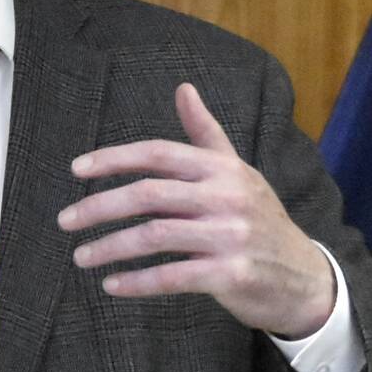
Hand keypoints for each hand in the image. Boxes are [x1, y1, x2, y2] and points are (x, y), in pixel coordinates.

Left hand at [56, 83, 333, 337]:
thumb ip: (205, 133)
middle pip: (149, 194)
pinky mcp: (232, 274)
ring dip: (110, 246)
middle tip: (65, 220)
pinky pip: (173, 276)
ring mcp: (231, 236)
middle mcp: (227, 197)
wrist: (306, 277)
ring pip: (154, 236)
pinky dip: (137, 282)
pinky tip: (112, 284)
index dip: (113, 159)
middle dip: (99, 206)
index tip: (76, 170)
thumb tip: (183, 88)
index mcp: (222, 168)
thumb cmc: (260, 219)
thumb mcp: (237, 172)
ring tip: (81, 257)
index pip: (158, 153)